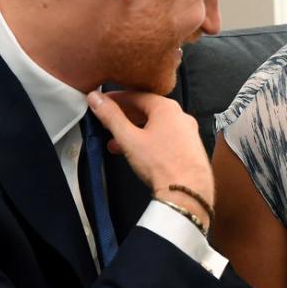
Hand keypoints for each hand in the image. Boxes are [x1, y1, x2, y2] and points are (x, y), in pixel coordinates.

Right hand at [87, 91, 213, 219]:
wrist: (188, 192)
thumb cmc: (160, 163)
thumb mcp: (129, 138)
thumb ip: (111, 117)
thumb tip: (96, 98)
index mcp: (167, 108)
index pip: (137, 96)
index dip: (116, 99)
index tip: (102, 102)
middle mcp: (181, 116)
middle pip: (147, 111)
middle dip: (124, 118)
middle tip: (107, 123)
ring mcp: (188, 133)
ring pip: (156, 127)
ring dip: (134, 133)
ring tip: (116, 144)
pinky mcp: (190, 149)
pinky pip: (165, 138)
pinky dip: (148, 141)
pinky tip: (136, 154)